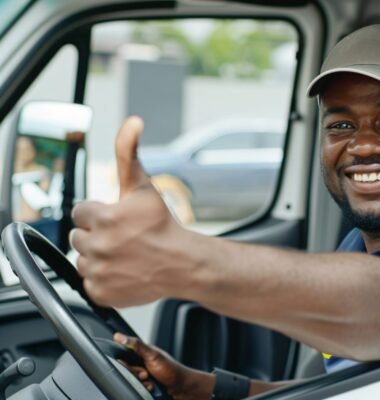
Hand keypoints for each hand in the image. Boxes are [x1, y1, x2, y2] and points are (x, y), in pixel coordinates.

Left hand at [70, 116, 191, 306]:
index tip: (118, 220)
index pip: (81, 213)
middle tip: (123, 237)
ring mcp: (98, 271)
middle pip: (79, 237)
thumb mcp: (143, 186)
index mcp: (103, 217)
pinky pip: (89, 283)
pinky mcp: (101, 292)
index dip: (99, 214)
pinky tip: (122, 270)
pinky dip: (103, 279)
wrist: (182, 263)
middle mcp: (97, 246)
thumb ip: (129, 152)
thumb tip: (133, 121)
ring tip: (124, 254)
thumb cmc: (163, 224)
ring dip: (99, 256)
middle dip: (98, 235)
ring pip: (83, 259)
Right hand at [113, 332, 213, 399]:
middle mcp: (143, 363)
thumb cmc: (171, 369)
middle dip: (136, 374)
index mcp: (143, 353)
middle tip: (146, 373)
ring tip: (151, 381)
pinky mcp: (146, 385)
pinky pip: (138, 389)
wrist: (181, 388)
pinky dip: (145, 388)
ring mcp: (145, 375)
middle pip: (127, 370)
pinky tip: (153, 387)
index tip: (132, 366)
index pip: (124, 356)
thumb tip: (119, 336)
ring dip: (141, 383)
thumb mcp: (152, 355)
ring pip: (132, 380)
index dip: (125, 363)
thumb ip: (136, 345)